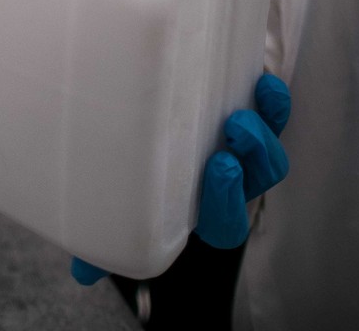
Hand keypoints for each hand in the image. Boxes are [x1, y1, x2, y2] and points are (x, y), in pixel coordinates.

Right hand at [70, 73, 290, 283]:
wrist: (156, 108)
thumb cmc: (140, 163)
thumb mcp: (124, 199)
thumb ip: (109, 232)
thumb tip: (82, 275)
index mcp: (203, 207)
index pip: (225, 223)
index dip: (226, 201)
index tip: (217, 169)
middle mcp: (230, 179)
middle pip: (257, 181)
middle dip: (251, 161)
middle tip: (231, 139)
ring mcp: (244, 146)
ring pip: (269, 152)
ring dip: (263, 135)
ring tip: (242, 114)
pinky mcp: (251, 111)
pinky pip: (276, 114)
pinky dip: (274, 102)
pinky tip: (264, 84)